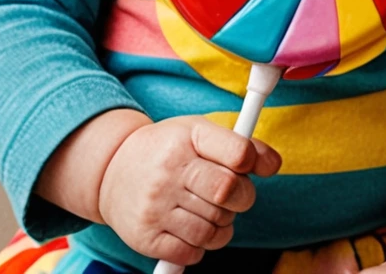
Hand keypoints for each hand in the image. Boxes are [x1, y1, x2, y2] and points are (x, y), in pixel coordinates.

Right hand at [97, 114, 280, 266]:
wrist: (111, 169)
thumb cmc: (167, 149)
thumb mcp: (198, 133)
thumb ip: (239, 146)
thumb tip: (274, 164)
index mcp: (186, 139)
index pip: (238, 153)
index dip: (252, 163)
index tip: (247, 168)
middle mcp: (169, 171)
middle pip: (229, 192)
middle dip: (242, 198)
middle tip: (233, 194)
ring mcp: (155, 206)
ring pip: (214, 228)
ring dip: (222, 225)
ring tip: (210, 210)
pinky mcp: (145, 237)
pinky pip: (193, 252)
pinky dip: (202, 245)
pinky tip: (193, 227)